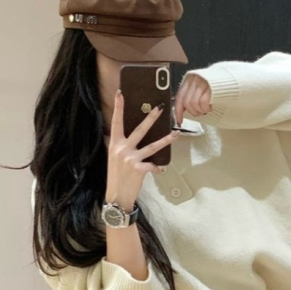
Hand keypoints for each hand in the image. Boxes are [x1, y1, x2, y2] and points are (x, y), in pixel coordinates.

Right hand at [104, 89, 178, 208]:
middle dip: (150, 118)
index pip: (116, 122)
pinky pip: (153, 165)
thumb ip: (123, 146)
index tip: (120, 93)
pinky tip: (161, 169)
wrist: (116, 196)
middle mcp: (121, 149)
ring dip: (165, 140)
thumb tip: (134, 137)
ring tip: (175, 134)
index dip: (118, 108)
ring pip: (152, 146)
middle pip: (139, 130)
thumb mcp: (115, 158)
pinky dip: (158, 168)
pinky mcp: (138, 169)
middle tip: (159, 108)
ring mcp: (130, 159)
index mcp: (114, 144)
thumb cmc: (116, 176)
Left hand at [173, 72, 211, 126]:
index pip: (179, 97)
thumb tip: (182, 111)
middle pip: (186, 102)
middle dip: (193, 112)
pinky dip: (206, 108)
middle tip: (201, 113)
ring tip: (207, 108)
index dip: (178, 111)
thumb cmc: (214, 87)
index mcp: (188, 79)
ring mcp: (202, 82)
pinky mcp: (210, 87)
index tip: (179, 121)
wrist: (231, 81)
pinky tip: (210, 107)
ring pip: (194, 104)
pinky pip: (203, 103)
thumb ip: (190, 96)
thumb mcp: (199, 89)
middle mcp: (193, 79)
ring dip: (200, 110)